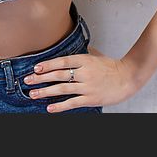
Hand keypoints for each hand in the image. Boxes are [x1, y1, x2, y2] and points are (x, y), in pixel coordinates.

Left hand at [22, 47, 141, 112]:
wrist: (128, 78)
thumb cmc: (112, 66)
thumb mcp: (96, 55)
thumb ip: (83, 53)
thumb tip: (71, 49)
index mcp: (84, 60)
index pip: (61, 61)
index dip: (47, 64)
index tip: (35, 67)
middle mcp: (84, 72)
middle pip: (58, 75)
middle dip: (40, 78)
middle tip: (27, 80)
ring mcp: (87, 86)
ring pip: (62, 89)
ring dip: (45, 92)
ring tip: (33, 94)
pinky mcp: (91, 98)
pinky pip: (72, 103)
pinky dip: (60, 106)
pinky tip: (49, 108)